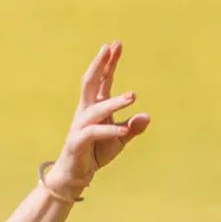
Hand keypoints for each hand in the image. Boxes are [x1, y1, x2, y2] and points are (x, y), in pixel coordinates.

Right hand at [47, 42, 150, 197]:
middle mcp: (85, 112)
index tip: (116, 44)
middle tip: (110, 48)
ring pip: (96, 109)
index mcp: (95, 107)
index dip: (108, 62)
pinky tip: (123, 129)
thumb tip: (147, 117)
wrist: (74, 177)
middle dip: (100, 65)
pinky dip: (109, 130)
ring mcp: (79, 126)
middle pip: (90, 83)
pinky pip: (94, 133)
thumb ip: (132, 128)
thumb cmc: (95, 154)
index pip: (102, 80)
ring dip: (114, 102)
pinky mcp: (77, 142)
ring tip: (133, 96)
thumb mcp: (119, 140)